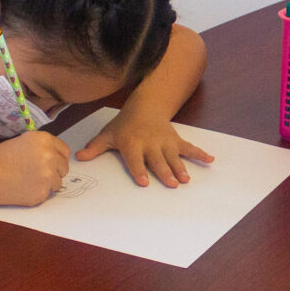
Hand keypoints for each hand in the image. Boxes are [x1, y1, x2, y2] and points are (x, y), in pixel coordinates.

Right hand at [0, 130, 71, 206]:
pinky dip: (39, 192)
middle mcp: (50, 156)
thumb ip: (42, 146)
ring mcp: (48, 175)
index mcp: (44, 140)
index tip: (53, 162)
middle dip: (54, 171)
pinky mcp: (43, 192)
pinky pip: (48, 193)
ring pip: (58, 182)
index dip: (59, 157)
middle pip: (64, 167)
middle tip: (37, 173)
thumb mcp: (22, 141)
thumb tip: (56, 154)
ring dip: (48, 183)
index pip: (65, 151)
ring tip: (28, 180)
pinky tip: (24, 188)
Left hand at [75, 109, 213, 186]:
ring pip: (173, 156)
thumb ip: (96, 148)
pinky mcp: (176, 140)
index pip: (135, 159)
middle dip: (164, 171)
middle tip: (172, 184)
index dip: (139, 170)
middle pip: (157, 160)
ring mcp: (165, 141)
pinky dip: (200, 153)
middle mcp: (150, 143)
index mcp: (132, 143)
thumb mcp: (108, 135)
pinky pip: (189, 147)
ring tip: (186, 179)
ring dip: (181, 167)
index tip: (144, 182)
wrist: (145, 106)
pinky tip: (210, 160)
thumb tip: (79, 157)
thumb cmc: (124, 125)